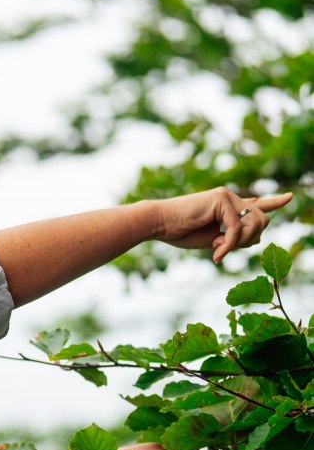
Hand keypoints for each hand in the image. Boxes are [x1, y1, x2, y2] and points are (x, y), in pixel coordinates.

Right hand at [154, 188, 292, 262]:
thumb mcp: (212, 240)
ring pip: (254, 224)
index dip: (274, 202)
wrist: (159, 224)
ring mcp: (227, 196)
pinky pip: (237, 228)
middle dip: (250, 240)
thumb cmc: (179, 232)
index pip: (255, 205)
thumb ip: (233, 238)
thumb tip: (257, 238)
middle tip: (224, 249)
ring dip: (240, 243)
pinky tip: (216, 253)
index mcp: (227, 207)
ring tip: (219, 250)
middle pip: (261, 220)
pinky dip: (229, 244)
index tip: (290, 197)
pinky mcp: (221, 199)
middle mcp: (230, 198)